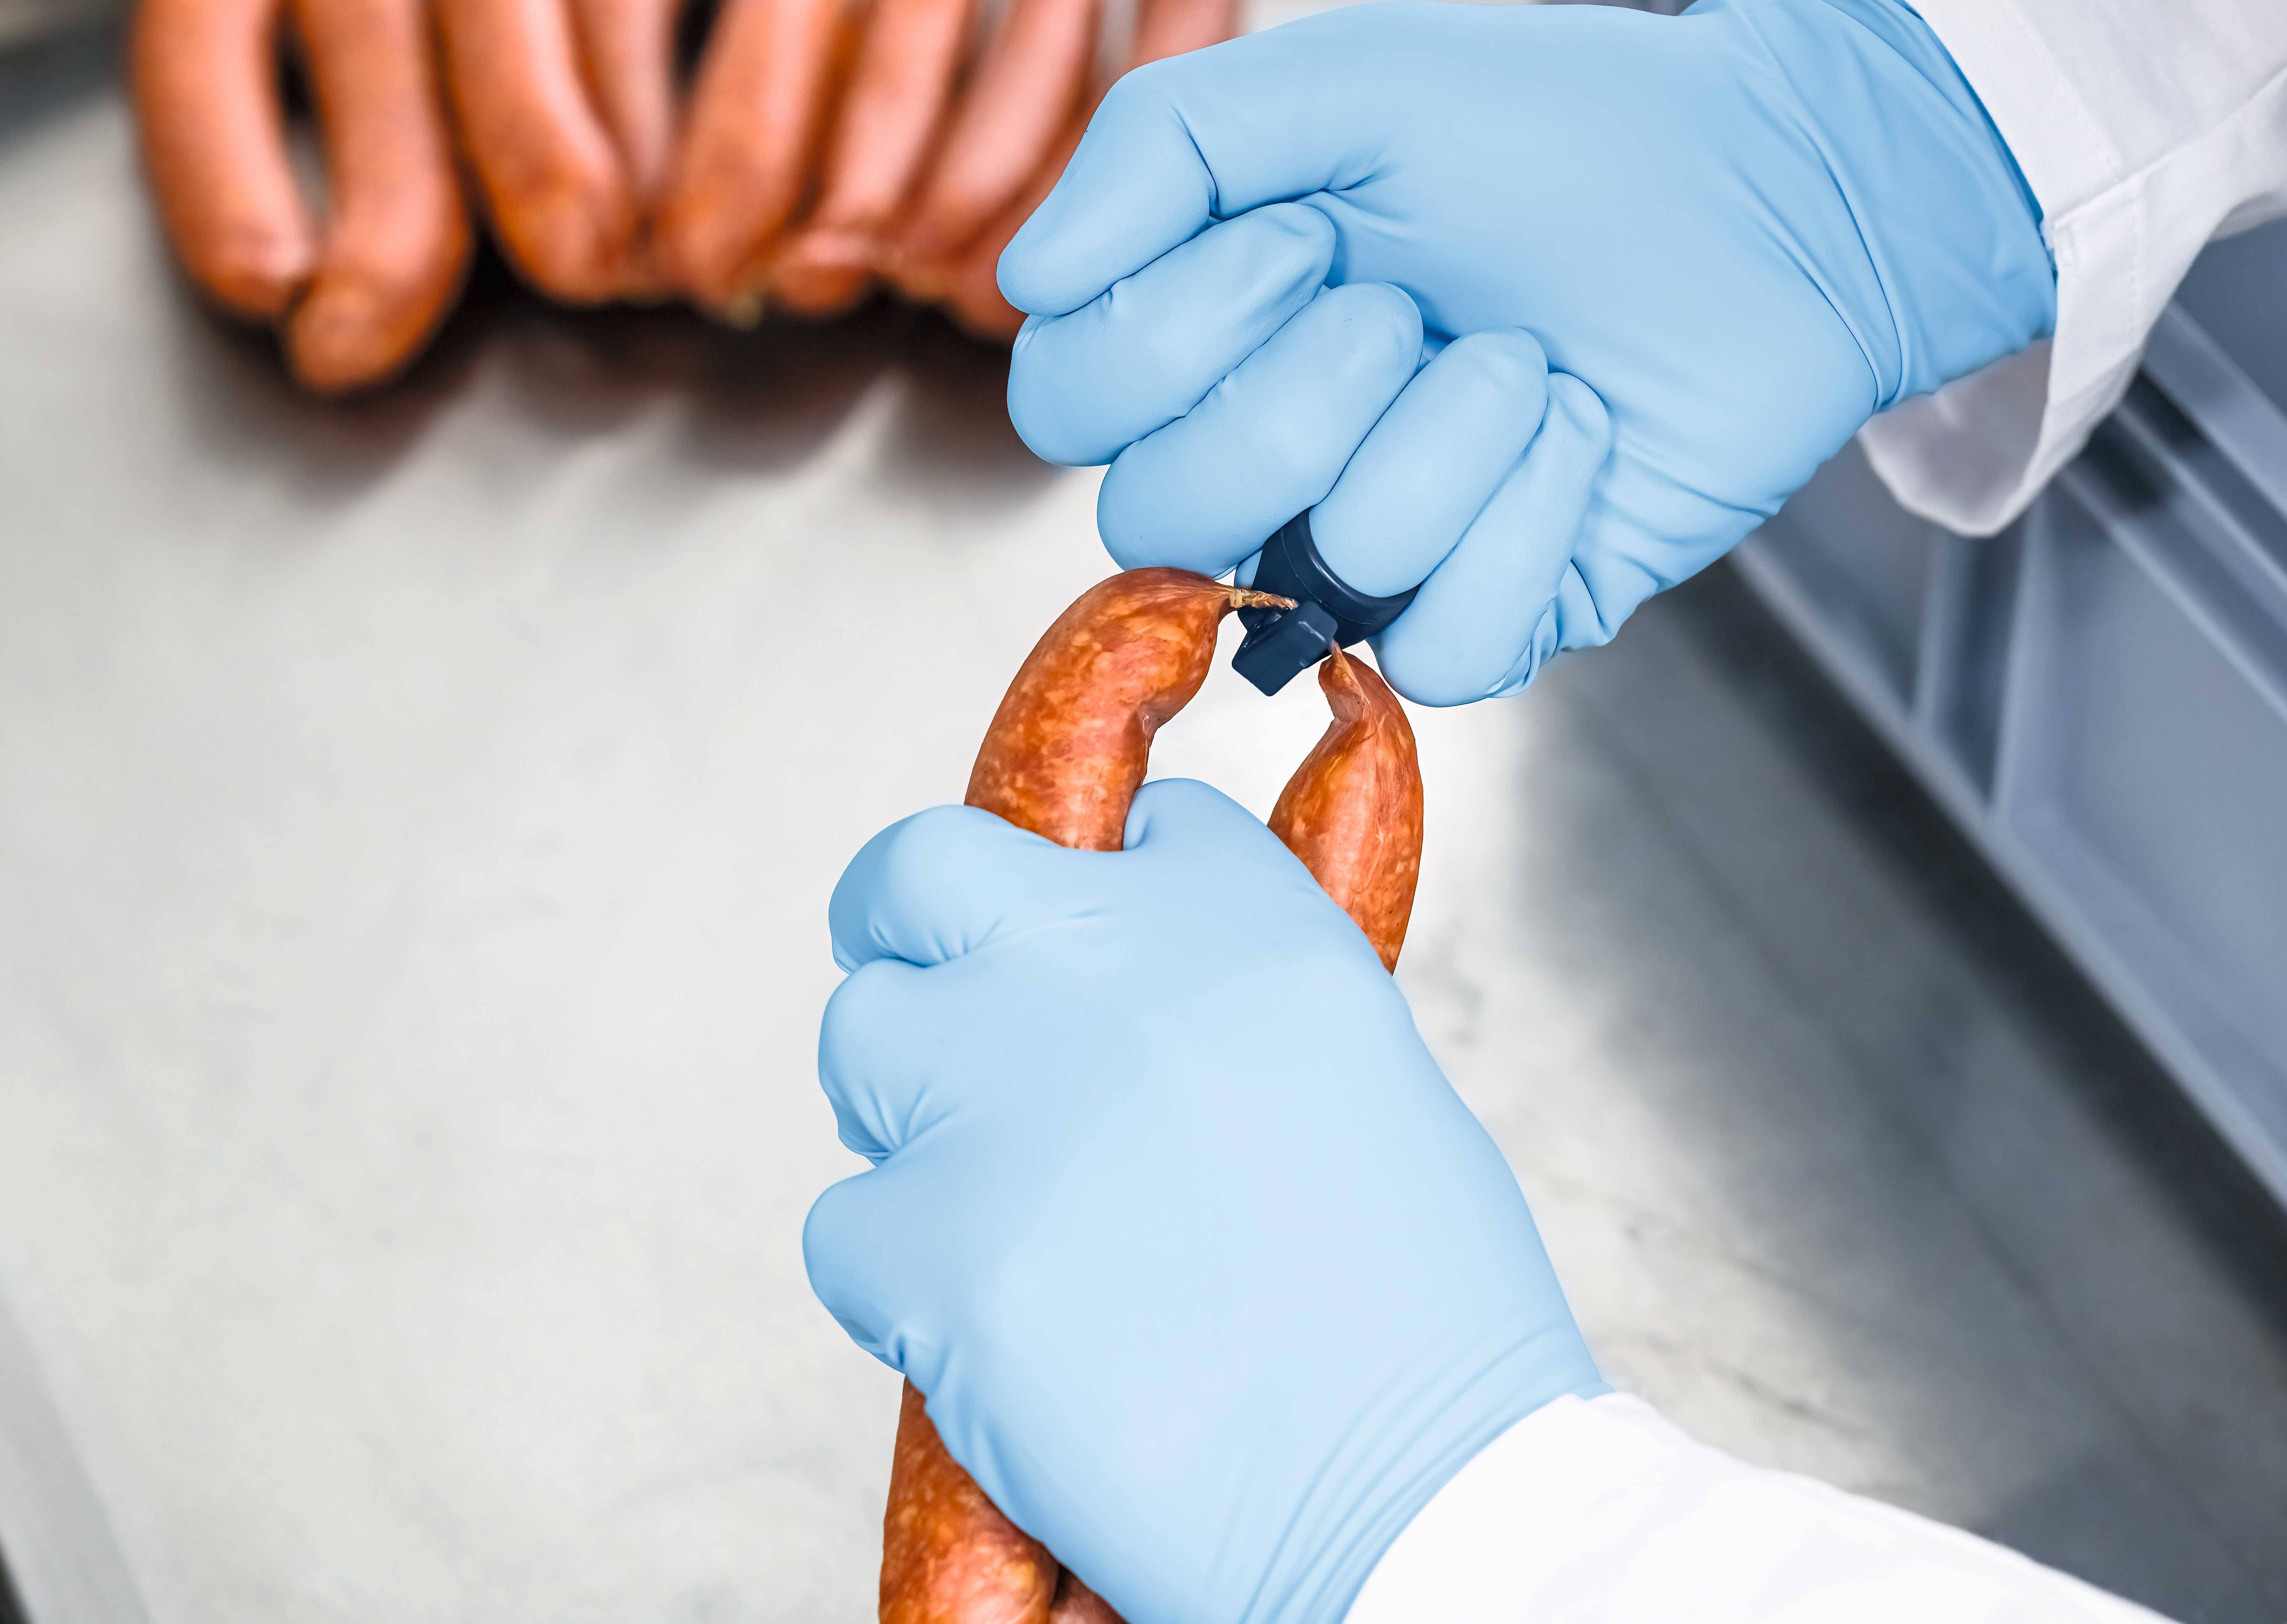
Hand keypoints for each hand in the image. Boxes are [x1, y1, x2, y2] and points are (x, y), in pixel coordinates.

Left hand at [803, 782, 1604, 1623]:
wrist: (1416, 1482)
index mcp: (1235, 916)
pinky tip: (998, 1329)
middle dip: (912, 929)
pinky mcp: (925, 1240)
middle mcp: (1100, 965)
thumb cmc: (1416, 1309)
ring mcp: (997, 1094)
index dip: (1097, 900)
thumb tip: (1135, 1010)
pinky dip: (900, 1281)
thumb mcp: (1358, 1076)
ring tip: (1005, 1211)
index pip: (1123, 828)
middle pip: (922, 870)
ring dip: (912, 1113)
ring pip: (861, 1039)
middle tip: (941, 1014)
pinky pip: (845, 1226)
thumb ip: (1229, 1009)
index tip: (1101, 971)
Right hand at [999, 0, 2055, 703]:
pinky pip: (1450, 644)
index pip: (1066, 404)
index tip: (1305, 240)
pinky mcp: (1496, 618)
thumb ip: (1164, 142)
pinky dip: (1537, 512)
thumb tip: (1029, 276)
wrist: (1760, 194)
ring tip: (1527, 359)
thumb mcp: (1345, 80)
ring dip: (1458, 428)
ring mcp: (1380, 558)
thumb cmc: (1555, 132)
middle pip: (1167, 512)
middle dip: (1312, 386)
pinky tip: (1583, 435)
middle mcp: (1269, 464)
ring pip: (1337, 563)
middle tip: (1415, 306)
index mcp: (1206, 341)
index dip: (1172, 334)